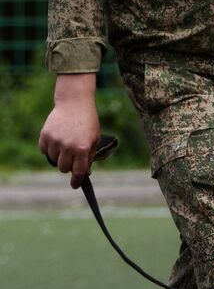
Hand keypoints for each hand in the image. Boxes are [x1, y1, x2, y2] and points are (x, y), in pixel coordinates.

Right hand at [38, 74, 100, 188]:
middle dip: (68, 167)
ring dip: (59, 157)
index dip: (76, 181)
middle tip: (71, 159)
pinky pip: (44, 151)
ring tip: (65, 145)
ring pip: (53, 160)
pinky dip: (49, 149)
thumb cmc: (88, 122)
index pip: (78, 172)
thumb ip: (89, 157)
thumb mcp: (94, 140)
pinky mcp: (45, 135)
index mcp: (82, 149)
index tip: (74, 185)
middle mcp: (68, 147)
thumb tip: (86, 174)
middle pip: (64, 169)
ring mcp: (55, 141)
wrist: (74, 103)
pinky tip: (56, 140)